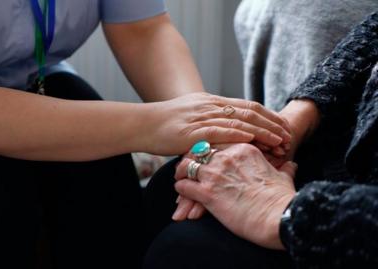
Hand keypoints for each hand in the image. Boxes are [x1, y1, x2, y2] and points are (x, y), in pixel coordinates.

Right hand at [142, 93, 291, 155]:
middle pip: (250, 111)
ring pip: (240, 121)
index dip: (269, 115)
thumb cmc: (165, 124)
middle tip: (288, 135)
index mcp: (212, 101)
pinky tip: (254, 140)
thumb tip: (226, 130)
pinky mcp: (193, 131)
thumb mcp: (191, 116)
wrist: (142, 124)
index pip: (248, 106)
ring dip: (263, 131)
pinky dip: (240, 134)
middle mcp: (211, 106)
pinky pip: (221, 131)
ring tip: (279, 142)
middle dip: (272, 123)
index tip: (283, 126)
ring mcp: (203, 117)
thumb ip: (209, 120)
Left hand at [174, 144, 295, 249]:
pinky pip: (184, 186)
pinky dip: (180, 189)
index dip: (207, 149)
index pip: (216, 141)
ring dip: (181, 172)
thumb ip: (284, 169)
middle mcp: (226, 158)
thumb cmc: (283, 200)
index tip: (204, 156)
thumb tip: (291, 165)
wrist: (280, 218)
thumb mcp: (283, 178)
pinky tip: (182, 192)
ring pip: (187, 165)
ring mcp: (215, 174)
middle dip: (191, 157)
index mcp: (243, 149)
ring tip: (180, 177)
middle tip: (187, 165)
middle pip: (198, 150)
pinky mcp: (207, 193)